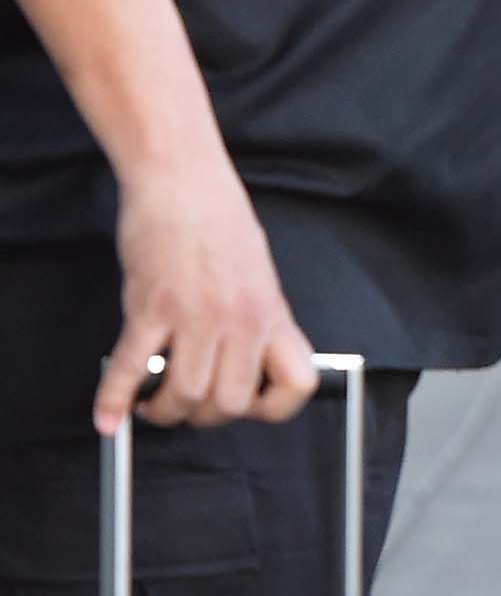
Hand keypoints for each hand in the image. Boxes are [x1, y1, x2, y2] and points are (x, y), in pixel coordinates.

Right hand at [97, 155, 319, 434]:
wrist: (181, 177)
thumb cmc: (216, 218)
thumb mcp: (259, 275)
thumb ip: (258, 320)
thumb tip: (247, 359)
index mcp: (271, 314)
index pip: (296, 385)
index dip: (272, 408)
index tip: (249, 407)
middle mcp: (239, 321)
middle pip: (230, 403)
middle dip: (206, 417)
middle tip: (188, 407)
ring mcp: (195, 316)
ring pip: (185, 395)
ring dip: (165, 412)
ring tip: (153, 407)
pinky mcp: (151, 307)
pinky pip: (134, 368)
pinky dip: (115, 400)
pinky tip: (109, 417)